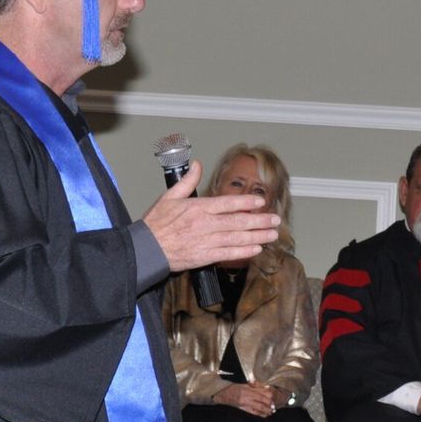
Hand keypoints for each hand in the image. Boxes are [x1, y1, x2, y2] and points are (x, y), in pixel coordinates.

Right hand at [141, 170, 281, 271]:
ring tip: (272, 235)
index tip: (260, 202)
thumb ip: (187, 181)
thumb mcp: (169, 197)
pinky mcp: (204, 256)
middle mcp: (205, 224)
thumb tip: (197, 165)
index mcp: (198, 208)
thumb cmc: (155, 224)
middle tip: (275, 220)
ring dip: (257, 236)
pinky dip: (243, 252)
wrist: (146, 249)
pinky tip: (256, 249)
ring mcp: (205, 241)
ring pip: (237, 238)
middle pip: (238, 222)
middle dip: (260, 221)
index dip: (246, 203)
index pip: (228, 204)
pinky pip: (228, 254)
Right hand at [213, 381, 275, 417]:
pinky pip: (254, 413)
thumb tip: (265, 387)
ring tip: (271, 411)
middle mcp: (247, 398)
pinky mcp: (243, 409)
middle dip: (269, 404)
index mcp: (248, 390)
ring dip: (267, 410)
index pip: (262, 394)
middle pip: (262, 402)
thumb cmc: (233, 388)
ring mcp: (245, 405)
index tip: (272, 397)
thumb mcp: (244, 384)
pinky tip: (265, 415)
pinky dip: (261, 414)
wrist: (223, 394)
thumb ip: (255, 385)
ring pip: (259, 408)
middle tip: (273, 405)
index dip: (269, 396)